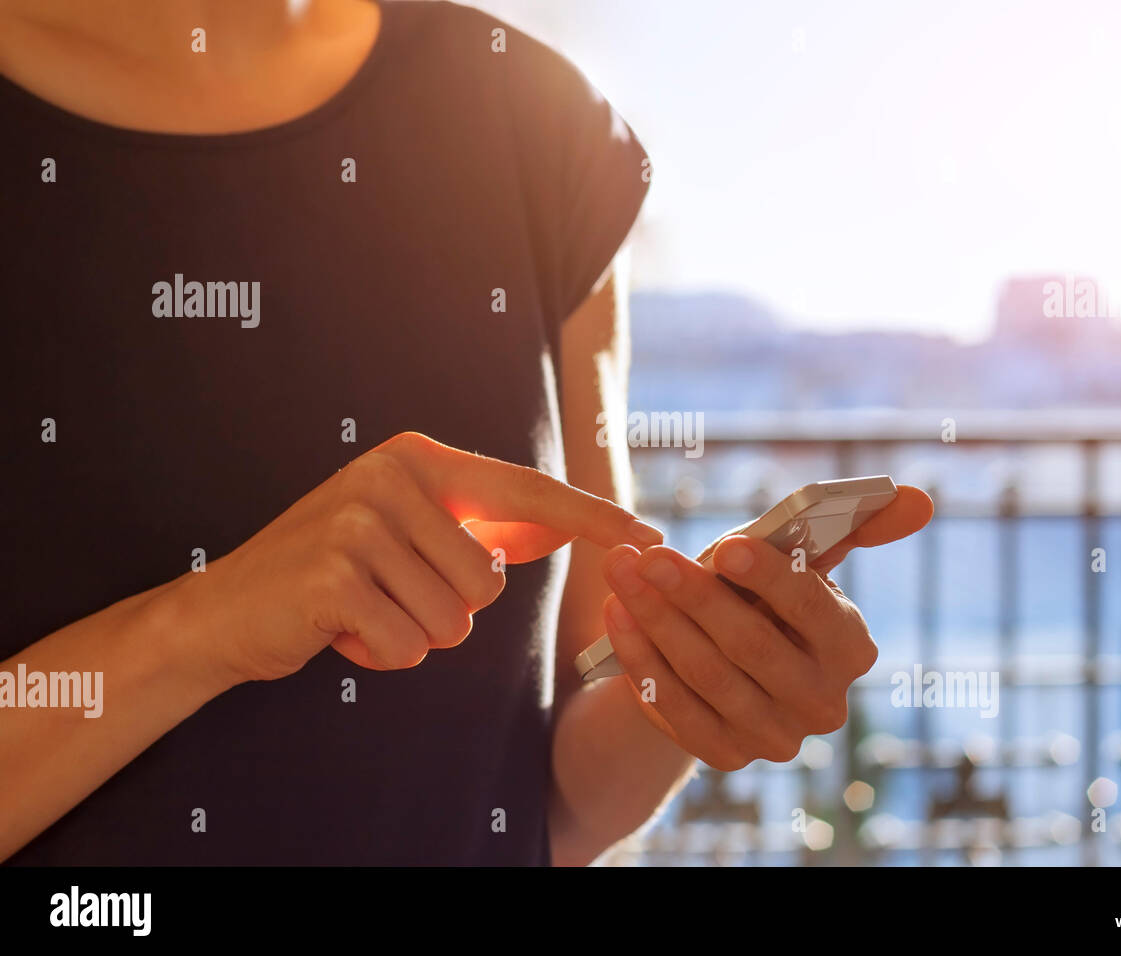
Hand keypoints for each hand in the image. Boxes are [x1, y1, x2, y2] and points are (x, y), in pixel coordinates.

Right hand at [173, 432, 661, 685]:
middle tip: (388, 595)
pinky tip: (339, 631)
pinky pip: (410, 645)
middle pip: (490, 580)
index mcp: (419, 458)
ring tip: (363, 610)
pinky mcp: (336, 573)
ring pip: (456, 618)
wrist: (226, 611)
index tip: (649, 534)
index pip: (528, 490)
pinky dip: (381, 656)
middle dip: (450, 610)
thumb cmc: (333, 575)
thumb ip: (479, 527)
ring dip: (415, 634)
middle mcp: (392, 474)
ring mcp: (360, 520)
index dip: (592, 517)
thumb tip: (557, 526)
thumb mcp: (408, 534)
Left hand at [600, 486, 931, 769]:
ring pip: (706, 674)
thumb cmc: (761, 593)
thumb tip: (920, 497)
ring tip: (620, 573)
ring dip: (655, 620)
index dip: (771, 578)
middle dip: (693, 596)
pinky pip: (674, 708)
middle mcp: (823, 702)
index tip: (725, 545)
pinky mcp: (726, 756)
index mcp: (852, 648)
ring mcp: (775, 738)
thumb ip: (852, 527)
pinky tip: (617, 616)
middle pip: (752, 645)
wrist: (720, 658)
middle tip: (645, 555)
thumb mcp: (799, 558)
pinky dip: (641, 659)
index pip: (815, 609)